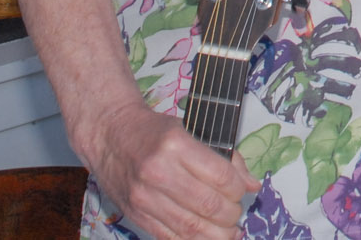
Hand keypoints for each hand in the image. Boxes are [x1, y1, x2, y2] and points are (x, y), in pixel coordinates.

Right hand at [82, 99, 255, 239]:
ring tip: (228, 231)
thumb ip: (224, 158)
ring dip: (217, 234)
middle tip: (235, 212)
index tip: (241, 190)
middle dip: (231, 214)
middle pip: (208, 205)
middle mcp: (158, 172)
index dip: (238, 189)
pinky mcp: (134, 214)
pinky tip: (205, 237)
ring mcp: (144, 196)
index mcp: (175, 145)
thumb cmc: (152, 131)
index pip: (220, 176)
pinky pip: (169, 237)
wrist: (109, 135)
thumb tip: (252, 184)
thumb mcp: (191, 131)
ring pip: (190, 227)